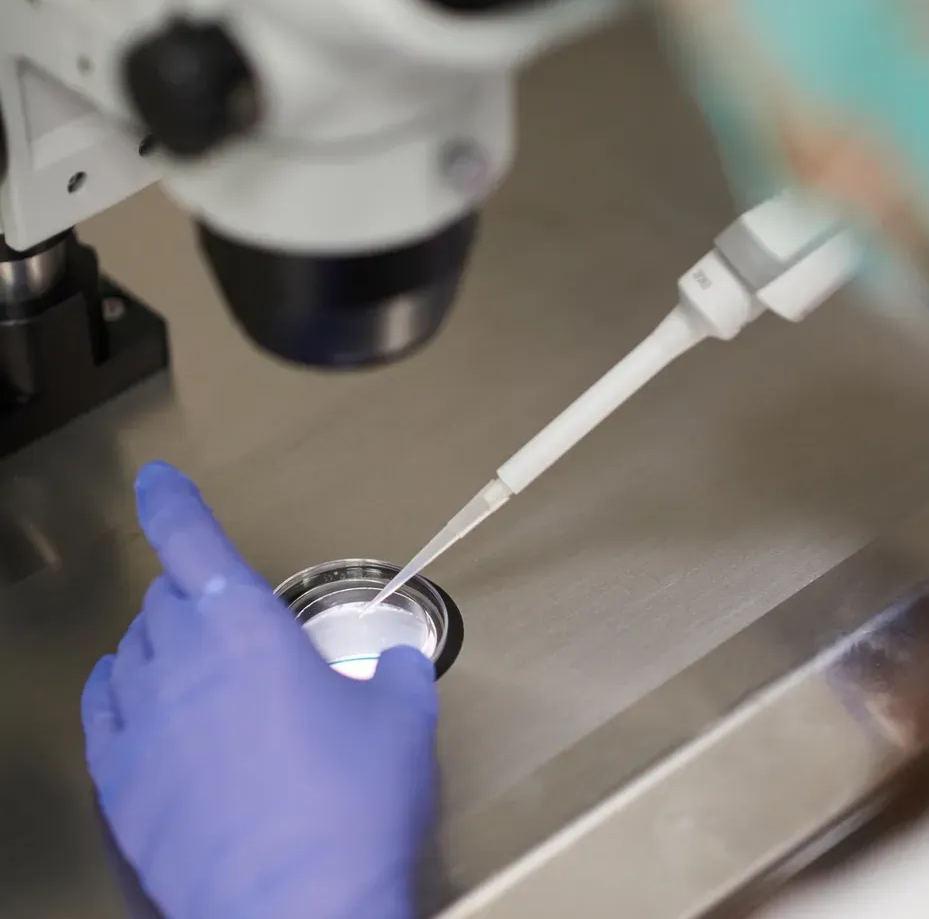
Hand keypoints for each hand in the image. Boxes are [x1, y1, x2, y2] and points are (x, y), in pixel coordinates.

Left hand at [81, 462, 438, 918]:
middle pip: (168, 597)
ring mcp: (141, 721)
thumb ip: (400, 669)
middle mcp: (182, 660)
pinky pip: (103, 709)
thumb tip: (401, 656)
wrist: (298, 910)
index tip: (156, 478)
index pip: (192, 540)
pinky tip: (147, 704)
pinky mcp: (118, 780)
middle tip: (237, 629)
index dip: (171, 501)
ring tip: (202, 671)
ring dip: (165, 643)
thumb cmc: (352, 807)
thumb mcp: (401, 720)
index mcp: (246, 627)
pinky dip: (124, 691)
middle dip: (199, 597)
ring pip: (134, 648)